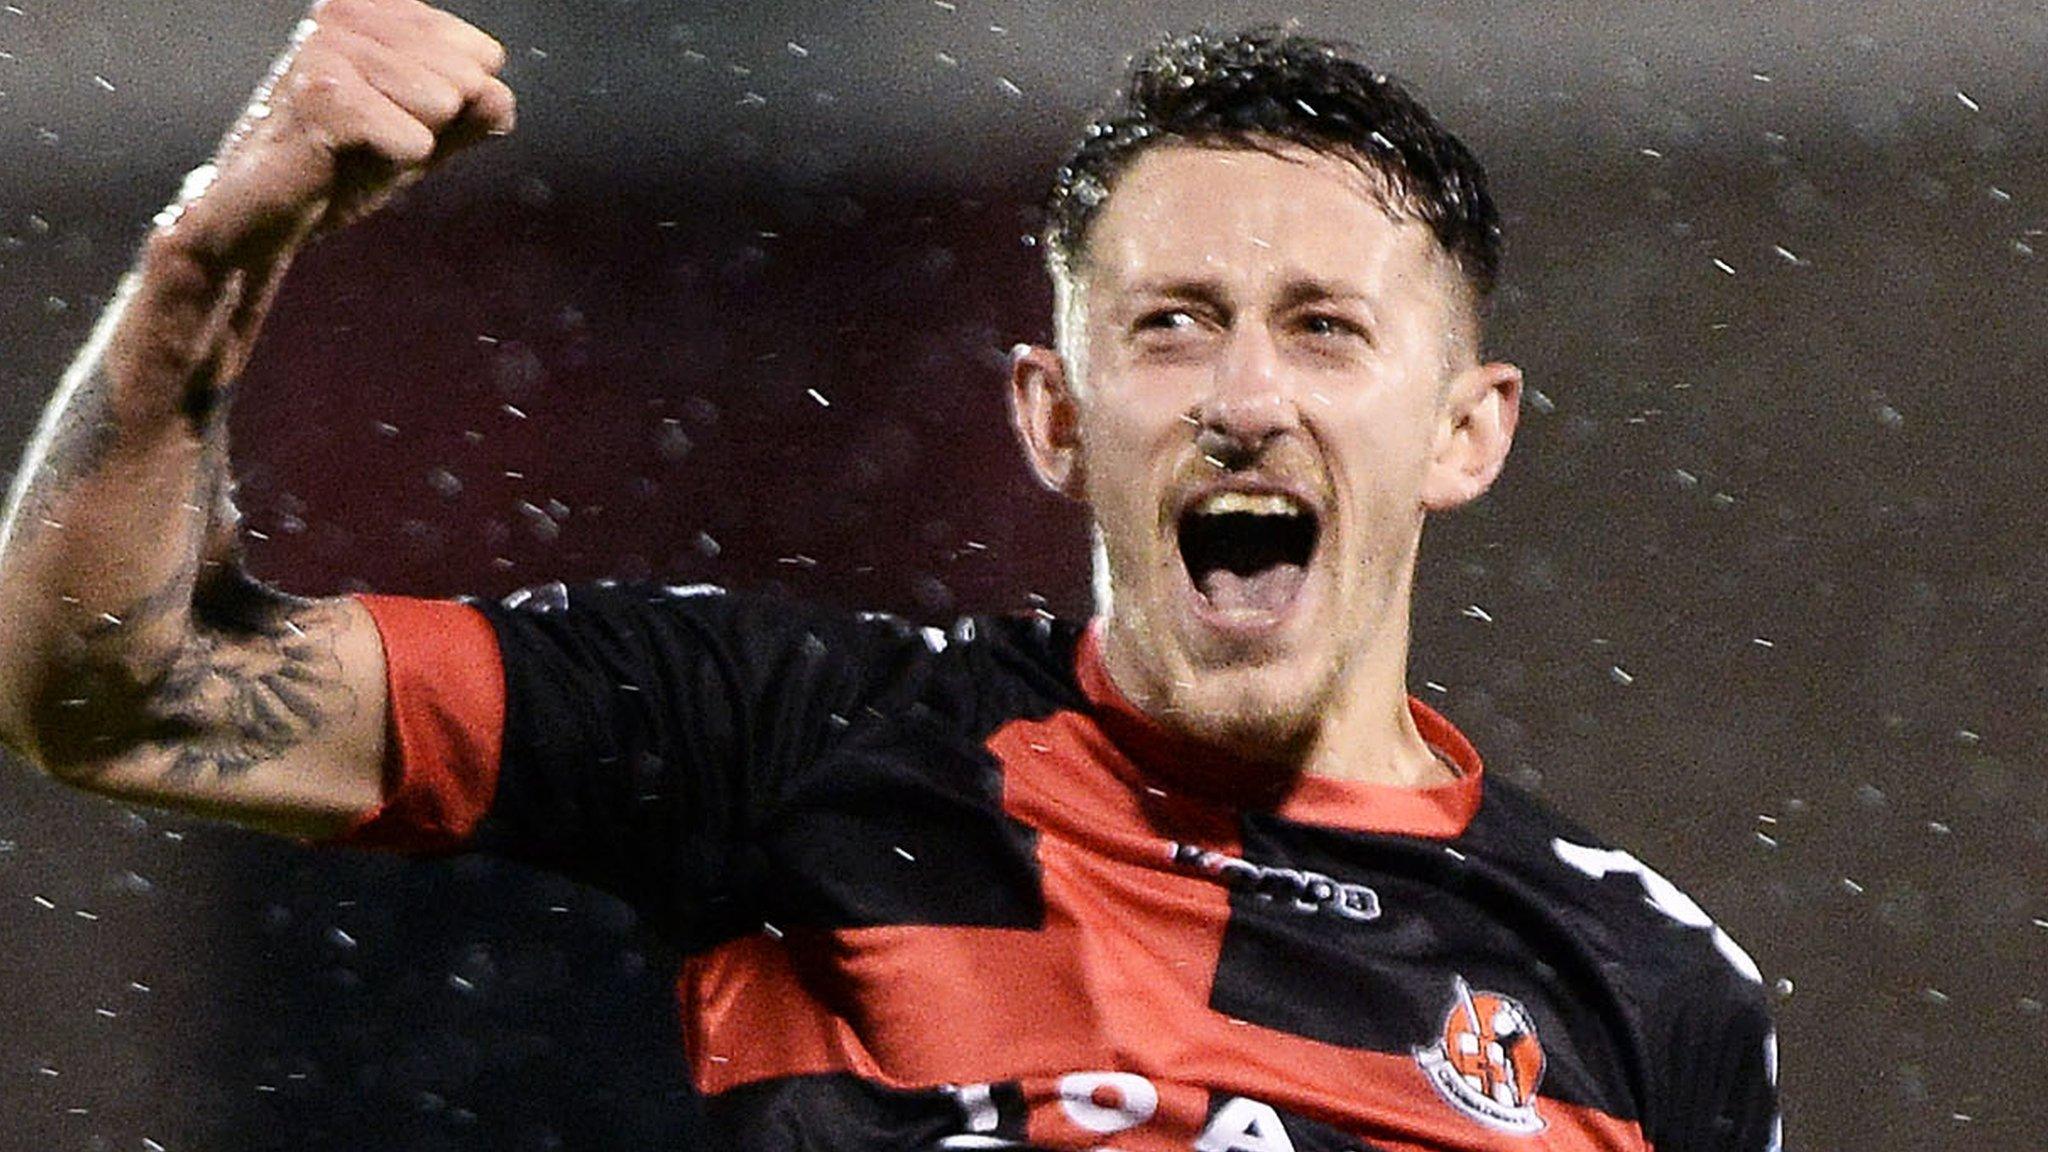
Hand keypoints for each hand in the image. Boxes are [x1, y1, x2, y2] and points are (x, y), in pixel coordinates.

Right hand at [157, 0, 514, 265]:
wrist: (262, 217)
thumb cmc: (336, 168)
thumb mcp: (420, 137)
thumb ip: (469, 115)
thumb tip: (499, 95)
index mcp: (375, 10)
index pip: (483, 56)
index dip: (453, 107)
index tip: (392, 118)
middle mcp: (348, 13)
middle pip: (469, 79)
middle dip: (432, 127)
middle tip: (370, 140)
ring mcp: (330, 47)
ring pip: (444, 104)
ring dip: (406, 146)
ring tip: (353, 148)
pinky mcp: (323, 93)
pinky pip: (414, 141)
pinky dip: (389, 166)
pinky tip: (340, 160)